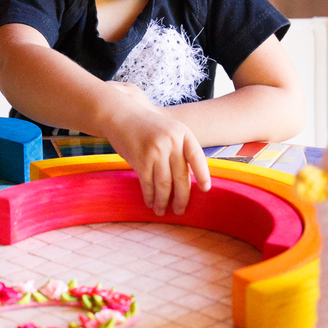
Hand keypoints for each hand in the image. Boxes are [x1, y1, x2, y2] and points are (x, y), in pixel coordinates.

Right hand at [102, 89, 211, 215]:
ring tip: (162, 211)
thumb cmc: (147, 127)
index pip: (197, 157)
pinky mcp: (140, 159)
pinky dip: (149, 195)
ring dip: (163, 201)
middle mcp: (171, 141)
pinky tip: (150, 202)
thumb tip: (190, 181)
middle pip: (181, 175)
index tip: (205, 190)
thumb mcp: (169, 131)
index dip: (203, 175)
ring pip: (164, 183)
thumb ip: (180, 150)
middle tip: (180, 210)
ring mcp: (156, 150)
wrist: (121, 116)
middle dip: (182, 197)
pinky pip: (148, 183)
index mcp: (183, 133)